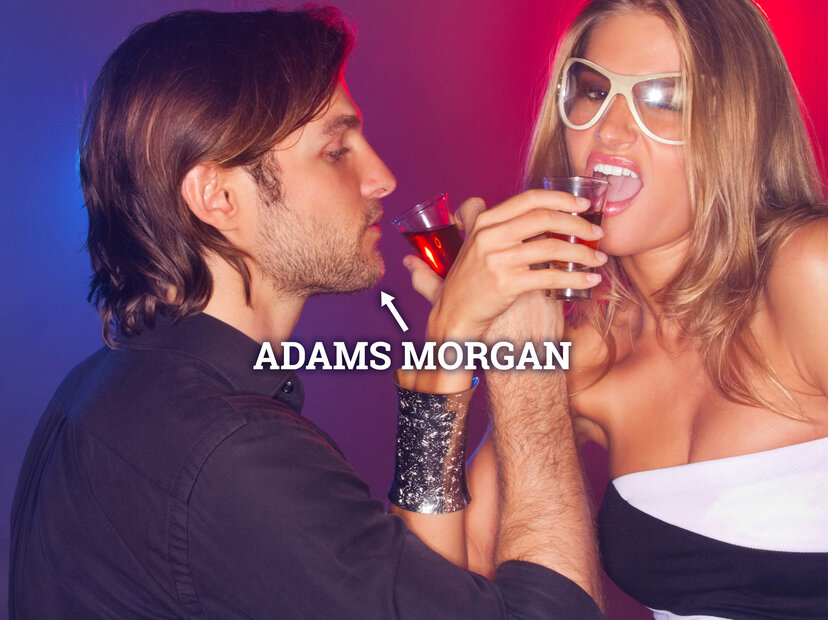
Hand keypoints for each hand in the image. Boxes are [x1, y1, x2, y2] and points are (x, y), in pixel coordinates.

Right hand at [416, 190, 605, 342]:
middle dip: (578, 223)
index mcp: (484, 222)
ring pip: (552, 248)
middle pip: (544, 218)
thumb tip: (494, 206)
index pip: (529, 199)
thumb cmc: (466, 282)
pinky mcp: (507, 284)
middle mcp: (489, 236)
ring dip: (583, 252)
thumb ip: (485, 223)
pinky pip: (550, 278)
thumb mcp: (470, 244)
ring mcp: (497, 260)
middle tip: (597, 231)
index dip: (560, 198)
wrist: (454, 316)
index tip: (582, 204)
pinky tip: (590, 280)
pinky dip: (575, 278)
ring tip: (599, 258)